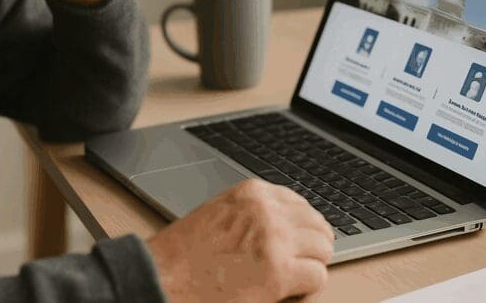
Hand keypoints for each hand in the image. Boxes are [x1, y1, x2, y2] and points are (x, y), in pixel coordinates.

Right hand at [146, 179, 333, 302]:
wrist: (163, 279)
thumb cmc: (183, 255)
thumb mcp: (221, 215)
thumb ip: (254, 214)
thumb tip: (288, 225)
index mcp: (252, 193)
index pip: (301, 204)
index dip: (302, 229)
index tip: (297, 244)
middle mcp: (267, 210)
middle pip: (318, 225)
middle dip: (311, 248)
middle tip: (297, 267)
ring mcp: (275, 239)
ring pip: (323, 250)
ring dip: (310, 268)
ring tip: (290, 282)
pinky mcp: (278, 272)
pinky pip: (317, 277)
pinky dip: (306, 291)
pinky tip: (287, 294)